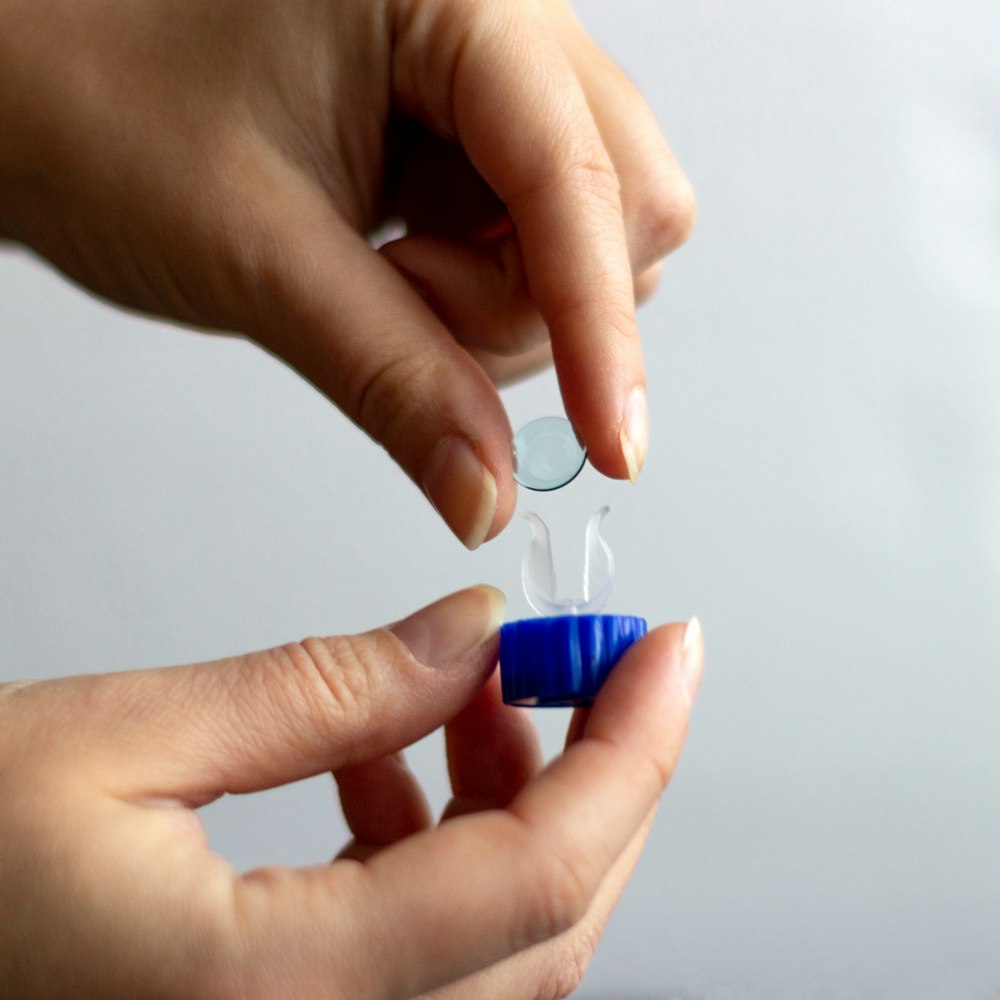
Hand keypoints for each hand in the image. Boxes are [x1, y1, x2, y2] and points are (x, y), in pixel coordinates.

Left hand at [0, 0, 694, 547]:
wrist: (29, 86)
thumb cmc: (97, 109)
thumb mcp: (261, 258)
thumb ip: (396, 380)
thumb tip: (488, 494)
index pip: (574, 176)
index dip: (600, 326)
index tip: (612, 445)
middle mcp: (496, 22)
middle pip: (623, 203)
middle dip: (543, 304)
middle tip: (409, 304)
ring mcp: (490, 85)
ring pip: (591, 239)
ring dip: (505, 309)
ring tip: (377, 280)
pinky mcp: (469, 142)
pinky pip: (537, 250)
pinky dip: (484, 302)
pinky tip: (398, 276)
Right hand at [0, 587, 701, 998]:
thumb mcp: (123, 746)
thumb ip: (324, 688)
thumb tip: (471, 634)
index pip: (539, 876)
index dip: (630, 748)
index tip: (667, 650)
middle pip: (546, 923)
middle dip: (591, 769)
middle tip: (582, 657)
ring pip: (495, 940)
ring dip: (511, 801)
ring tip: (466, 690)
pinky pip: (420, 949)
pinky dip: (436, 844)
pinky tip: (382, 758)